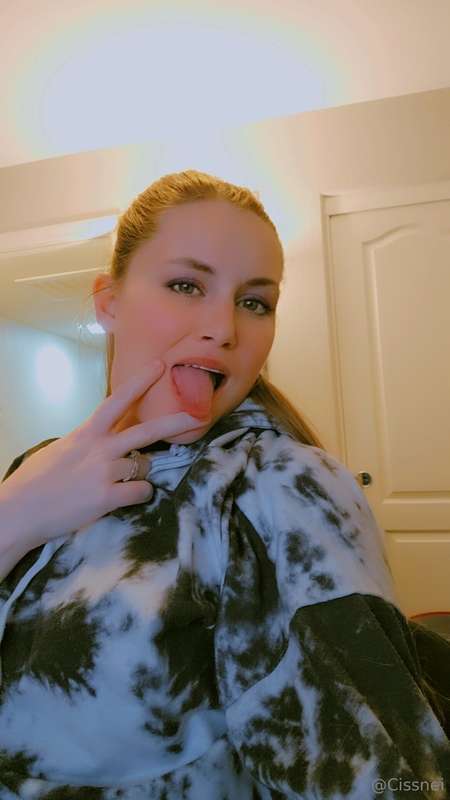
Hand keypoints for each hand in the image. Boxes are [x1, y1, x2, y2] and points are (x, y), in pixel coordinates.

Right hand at [1, 360, 209, 548]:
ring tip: (120, 481)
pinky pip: (141, 492)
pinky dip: (139, 496)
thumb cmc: (34, 481)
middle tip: (196, 416)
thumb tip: (102, 441)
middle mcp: (100, 449)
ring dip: (140, 472)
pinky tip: (125, 498)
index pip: (116, 402)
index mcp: (86, 434)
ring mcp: (106, 473)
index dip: (140, 383)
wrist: (19, 511)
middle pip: (146, 431)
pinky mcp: (108, 498)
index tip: (159, 366)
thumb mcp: (61, 450)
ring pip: (144, 465)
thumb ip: (86, 443)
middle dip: (174, 422)